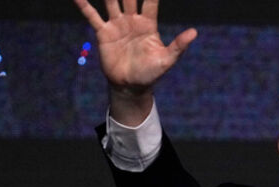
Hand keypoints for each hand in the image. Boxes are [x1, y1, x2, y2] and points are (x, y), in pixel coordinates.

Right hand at [74, 0, 197, 121]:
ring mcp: (117, 24)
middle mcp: (132, 20)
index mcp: (148, 24)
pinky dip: (84, 5)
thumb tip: (194, 32)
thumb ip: (178, 46)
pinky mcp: (103, 33)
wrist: (130, 85)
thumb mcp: (166, 60)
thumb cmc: (150, 73)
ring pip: (111, 1)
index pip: (151, 0)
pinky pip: (92, 16)